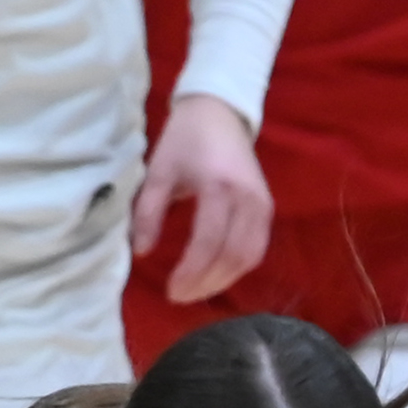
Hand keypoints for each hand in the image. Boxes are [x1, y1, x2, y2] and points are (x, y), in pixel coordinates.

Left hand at [130, 93, 273, 303]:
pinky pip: (257, 248)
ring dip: (223, 280)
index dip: (190, 272)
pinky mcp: (267, 207)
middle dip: (206, 283)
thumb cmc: (185, 139)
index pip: (208, 242)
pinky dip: (237, 267)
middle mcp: (247, 197)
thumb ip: (148, 213)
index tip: (170, 290)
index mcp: (219, 186)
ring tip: (195, 290)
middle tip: (179, 297)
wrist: (220, 111)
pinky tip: (215, 275)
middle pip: (232, 256)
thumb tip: (141, 252)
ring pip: (249, 257)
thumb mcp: (159, 172)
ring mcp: (261, 203)